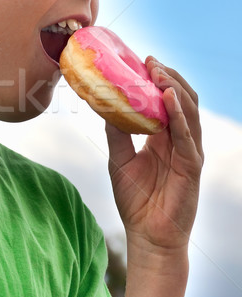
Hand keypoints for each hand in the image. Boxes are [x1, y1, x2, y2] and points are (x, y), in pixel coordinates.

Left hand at [105, 57, 203, 257]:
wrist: (146, 235)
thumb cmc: (135, 199)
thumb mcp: (119, 158)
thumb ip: (116, 131)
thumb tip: (104, 104)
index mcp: (164, 136)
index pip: (166, 100)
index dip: (157, 79)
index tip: (141, 61)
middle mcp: (180, 139)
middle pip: (181, 99)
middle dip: (168, 77)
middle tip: (150, 61)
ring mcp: (189, 151)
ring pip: (189, 111)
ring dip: (175, 88)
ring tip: (158, 72)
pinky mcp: (192, 165)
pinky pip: (188, 135)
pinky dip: (179, 114)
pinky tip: (168, 98)